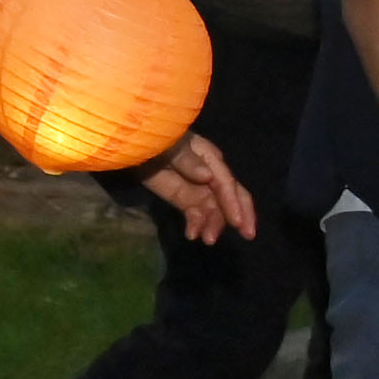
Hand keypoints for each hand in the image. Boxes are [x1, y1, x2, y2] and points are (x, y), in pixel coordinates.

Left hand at [139, 131, 260, 246]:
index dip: (233, 202)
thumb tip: (207, 176)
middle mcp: (209, 173)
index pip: (226, 182)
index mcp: (209, 157)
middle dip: (239, 215)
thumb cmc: (155, 138)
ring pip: (213, 208)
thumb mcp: (170, 145)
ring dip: (213, 224)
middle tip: (247, 236)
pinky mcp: (183, 198)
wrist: (131, 143)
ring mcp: (197, 187)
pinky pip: (195, 213)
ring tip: (208, 240)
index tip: (238, 222)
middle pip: (230, 196)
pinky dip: (196, 224)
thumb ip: (187, 161)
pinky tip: (192, 234)